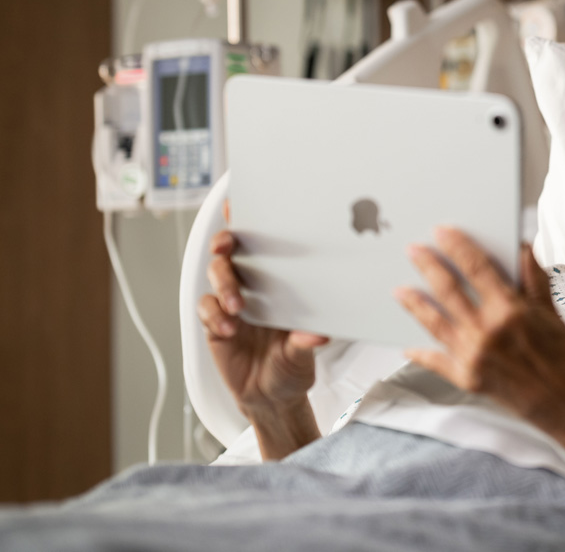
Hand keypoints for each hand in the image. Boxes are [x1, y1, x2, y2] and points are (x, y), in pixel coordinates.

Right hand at [197, 200, 329, 417]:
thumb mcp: (304, 354)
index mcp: (278, 285)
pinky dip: (213, 314)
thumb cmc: (291, 366)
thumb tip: (318, 335)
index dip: (251, 223)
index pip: (264, 248)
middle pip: (231, 254)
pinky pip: (206, 309)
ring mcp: (231, 305)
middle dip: (225, 244)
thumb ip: (306, 342)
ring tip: (236, 307)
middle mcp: (252, 289)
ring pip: (216, 277)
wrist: (271, 398)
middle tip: (225, 248)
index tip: (242, 207)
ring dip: (223, 285)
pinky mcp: (214, 324)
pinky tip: (227, 327)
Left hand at [394, 227, 564, 457]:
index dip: (457, 246)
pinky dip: (421, 353)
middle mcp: (488, 332)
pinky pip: (436, 362)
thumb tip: (522, 248)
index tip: (442, 232)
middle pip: (448, 290)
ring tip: (400, 290)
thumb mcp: (554, 313)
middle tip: (413, 251)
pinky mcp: (468, 380)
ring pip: (434, 322)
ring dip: (415, 303)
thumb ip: (533, 279)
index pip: (477, 268)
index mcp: (511, 310)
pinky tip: (409, 345)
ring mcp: (474, 357)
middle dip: (428, 266)